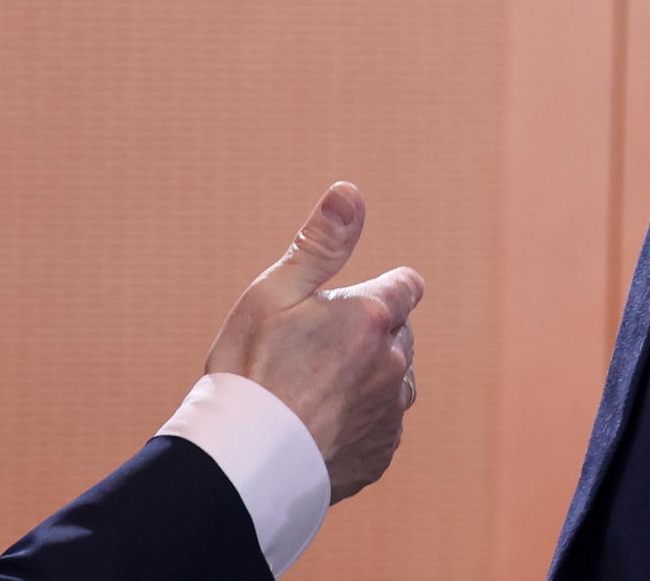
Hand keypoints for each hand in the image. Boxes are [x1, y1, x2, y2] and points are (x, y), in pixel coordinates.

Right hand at [204, 182, 423, 502]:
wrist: (244, 459)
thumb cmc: (251, 368)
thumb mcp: (275, 292)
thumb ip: (321, 243)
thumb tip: (350, 191)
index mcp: (372, 317)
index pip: (405, 286)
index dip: (381, 289)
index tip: (354, 299)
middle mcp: (392, 364)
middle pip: (400, 335)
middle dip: (372, 333)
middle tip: (318, 347)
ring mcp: (388, 414)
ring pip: (395, 383)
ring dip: (372, 378)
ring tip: (319, 387)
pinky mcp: (379, 455)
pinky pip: (382, 427)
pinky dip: (361, 420)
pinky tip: (321, 423)